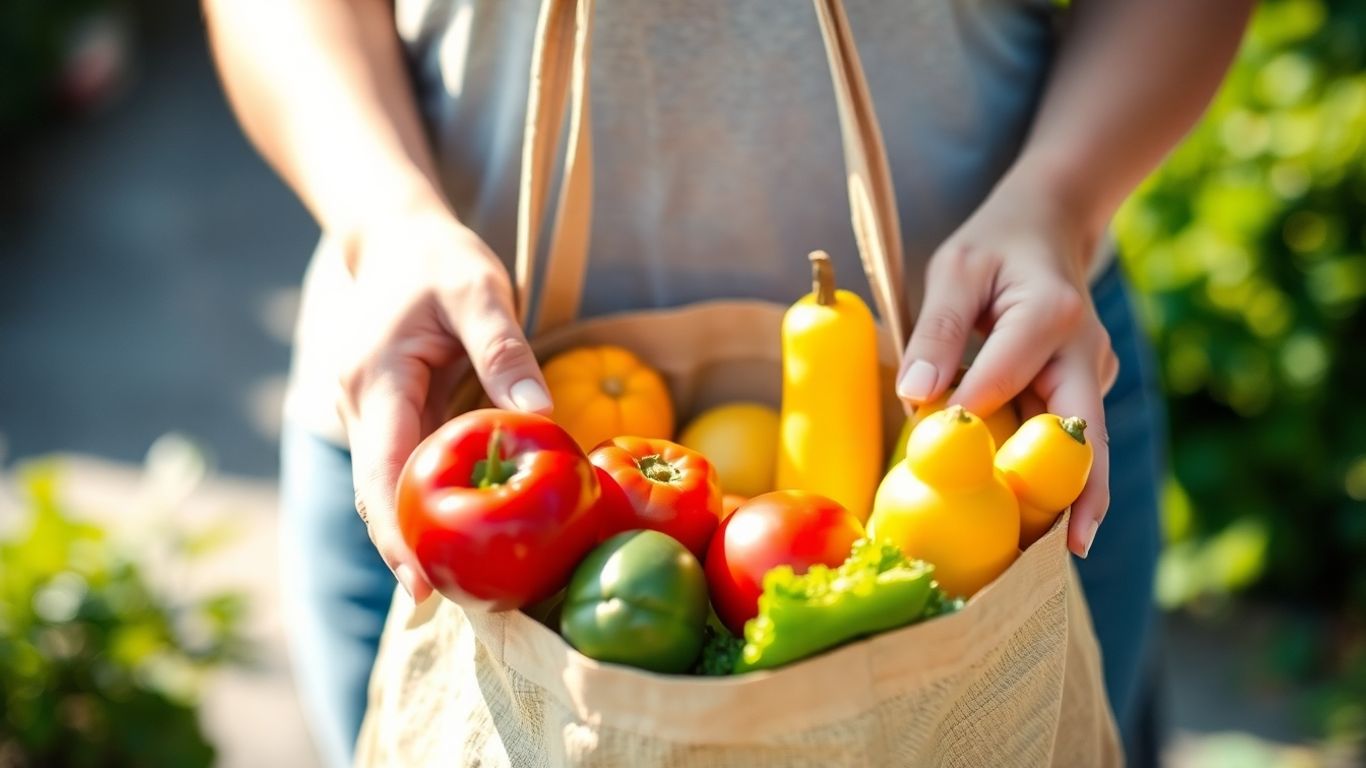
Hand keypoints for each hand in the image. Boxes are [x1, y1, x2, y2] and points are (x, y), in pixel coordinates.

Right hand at [336, 206, 551, 600]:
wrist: (396, 238)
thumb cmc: (440, 260)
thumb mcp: (479, 290)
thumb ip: (504, 349)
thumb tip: (538, 417)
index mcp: (375, 379)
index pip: (381, 472)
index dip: (398, 534)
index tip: (422, 585)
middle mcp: (358, 403)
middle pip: (376, 494)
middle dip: (406, 552)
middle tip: (453, 605)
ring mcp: (365, 412)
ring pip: (384, 486)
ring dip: (413, 533)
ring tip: (460, 587)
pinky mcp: (383, 415)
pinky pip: (397, 467)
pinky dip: (420, 502)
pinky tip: (454, 533)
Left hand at [896, 170, 1118, 557]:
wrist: (1048, 229)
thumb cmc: (993, 247)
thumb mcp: (954, 269)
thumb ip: (937, 329)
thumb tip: (915, 397)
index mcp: (1052, 315)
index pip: (1006, 378)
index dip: (971, 415)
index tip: (939, 446)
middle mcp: (1087, 352)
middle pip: (1083, 435)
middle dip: (1077, 495)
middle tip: (1063, 553)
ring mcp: (1093, 376)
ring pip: (1080, 446)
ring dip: (1066, 496)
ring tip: (1043, 556)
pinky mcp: (1086, 393)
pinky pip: (1066, 440)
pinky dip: (1052, 477)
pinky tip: (1034, 522)